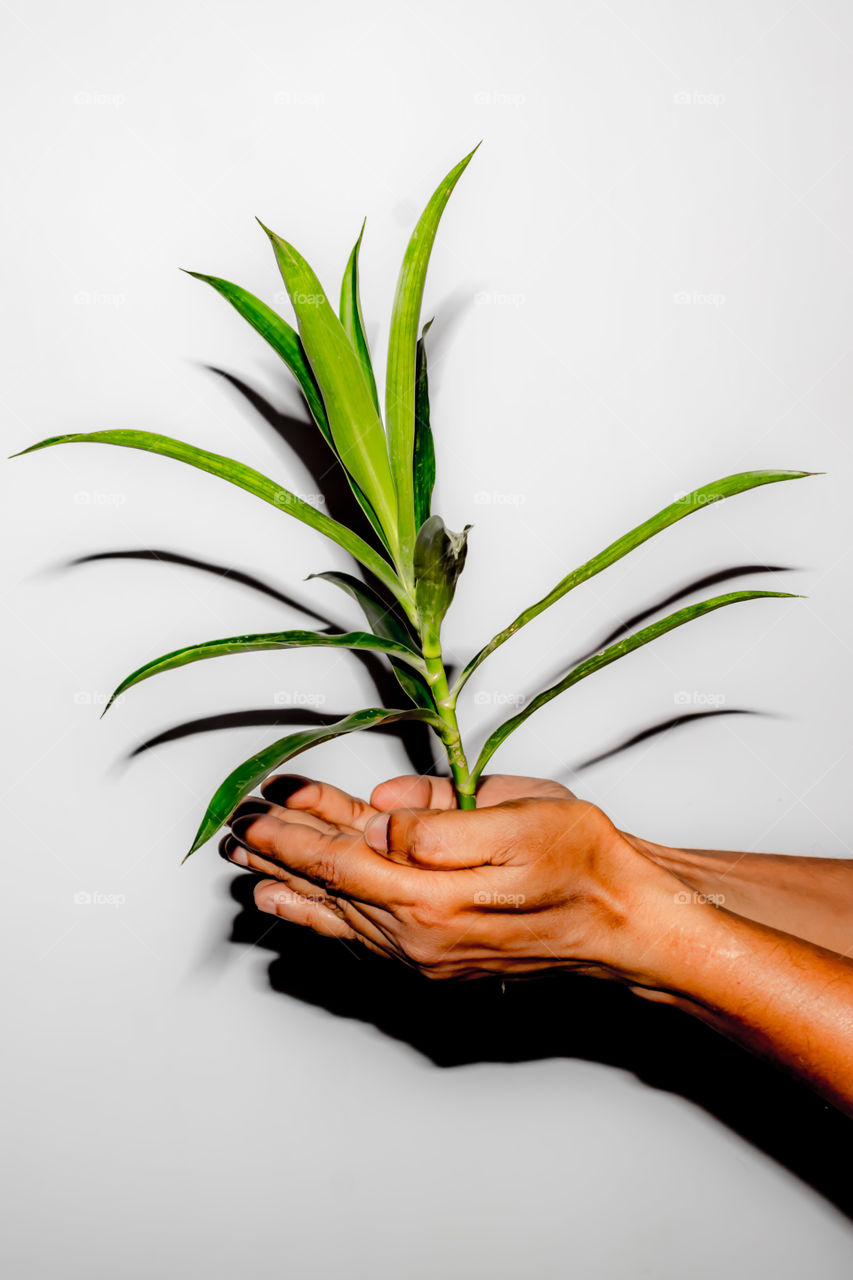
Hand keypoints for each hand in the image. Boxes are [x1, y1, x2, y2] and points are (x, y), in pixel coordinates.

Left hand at [222, 773, 692, 988]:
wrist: (626, 923)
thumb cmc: (583, 862)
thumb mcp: (517, 816)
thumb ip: (438, 821)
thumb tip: (378, 818)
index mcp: (432, 896)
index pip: (341, 859)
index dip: (293, 834)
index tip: (255, 812)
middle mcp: (420, 937)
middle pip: (332, 890)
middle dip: (280, 859)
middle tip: (234, 838)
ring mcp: (429, 956)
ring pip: (345, 918)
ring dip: (296, 893)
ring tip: (253, 879)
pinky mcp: (442, 961)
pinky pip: (368, 940)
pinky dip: (332, 922)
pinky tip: (317, 915)